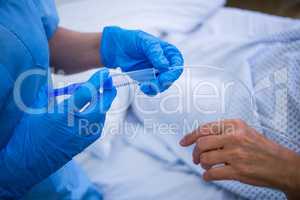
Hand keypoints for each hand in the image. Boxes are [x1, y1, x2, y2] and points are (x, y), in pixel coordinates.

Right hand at [0, 69, 115, 197]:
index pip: (86, 93)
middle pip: (100, 106)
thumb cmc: (28, 133)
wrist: (28, 162)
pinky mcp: (84, 144)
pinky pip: (97, 128)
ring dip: (104, 105)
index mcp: (64, 113)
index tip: (105, 73)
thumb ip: (47, 94)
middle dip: (108, 93)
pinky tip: (96, 113)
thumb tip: (51, 80)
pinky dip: (99, 117)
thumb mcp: (35, 110)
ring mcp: (83, 136)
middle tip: (111, 84)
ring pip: (101, 117)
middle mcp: (77, 125)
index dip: (97, 82)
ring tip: (104, 97)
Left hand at [100, 26, 183, 94]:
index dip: (173, 73)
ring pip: (163, 85)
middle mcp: (166, 63)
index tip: (164, 77)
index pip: (178, 64)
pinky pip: (153, 89)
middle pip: (171, 77)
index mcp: (169, 52)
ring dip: (155, 88)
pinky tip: (142, 86)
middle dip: (163, 82)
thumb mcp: (145, 42)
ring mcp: (157, 73)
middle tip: (152, 83)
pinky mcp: (149, 79)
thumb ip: (156, 53)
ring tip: (144, 86)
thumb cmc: (132, 40)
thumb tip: (165, 66)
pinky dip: (149, 90)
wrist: (117, 48)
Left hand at [180, 119, 299, 197]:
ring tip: (208, 165)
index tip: (183, 142)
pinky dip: (206, 176)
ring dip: (202, 164)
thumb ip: (223, 130)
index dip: (190, 136)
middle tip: (197, 158)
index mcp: (234, 125)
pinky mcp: (238, 171)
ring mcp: (236, 154)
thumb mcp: (244, 130)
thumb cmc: (260, 147)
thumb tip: (199, 137)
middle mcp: (234, 137)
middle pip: (202, 143)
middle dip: (195, 153)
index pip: (204, 128)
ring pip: (205, 158)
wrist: (282, 165)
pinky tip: (209, 175)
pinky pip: (212, 173)